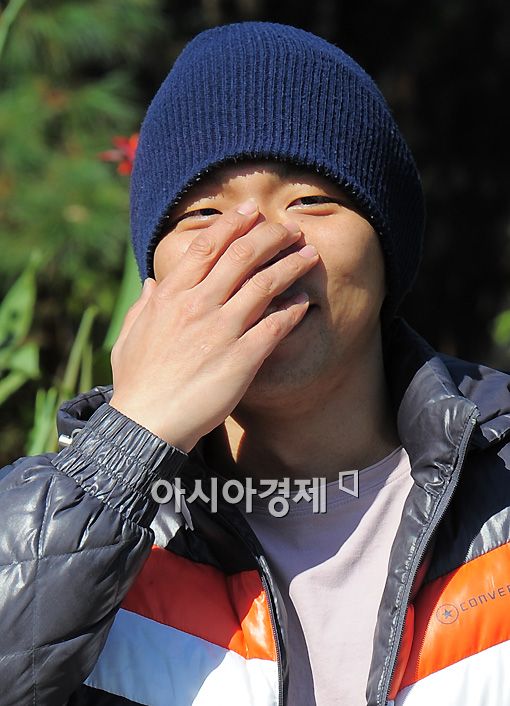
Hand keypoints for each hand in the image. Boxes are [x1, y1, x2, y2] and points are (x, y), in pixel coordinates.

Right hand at [109, 199, 318, 451]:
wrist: (147, 424)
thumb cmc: (138, 382)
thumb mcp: (130, 336)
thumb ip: (143, 305)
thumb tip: (152, 281)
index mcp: (171, 295)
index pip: (207, 245)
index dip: (233, 222)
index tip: (252, 211)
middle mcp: (197, 305)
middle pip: (242, 255)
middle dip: (271, 235)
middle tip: (290, 229)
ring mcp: (221, 330)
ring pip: (264, 284)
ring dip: (291, 264)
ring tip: (309, 254)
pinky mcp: (242, 359)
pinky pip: (275, 325)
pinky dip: (292, 310)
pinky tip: (303, 302)